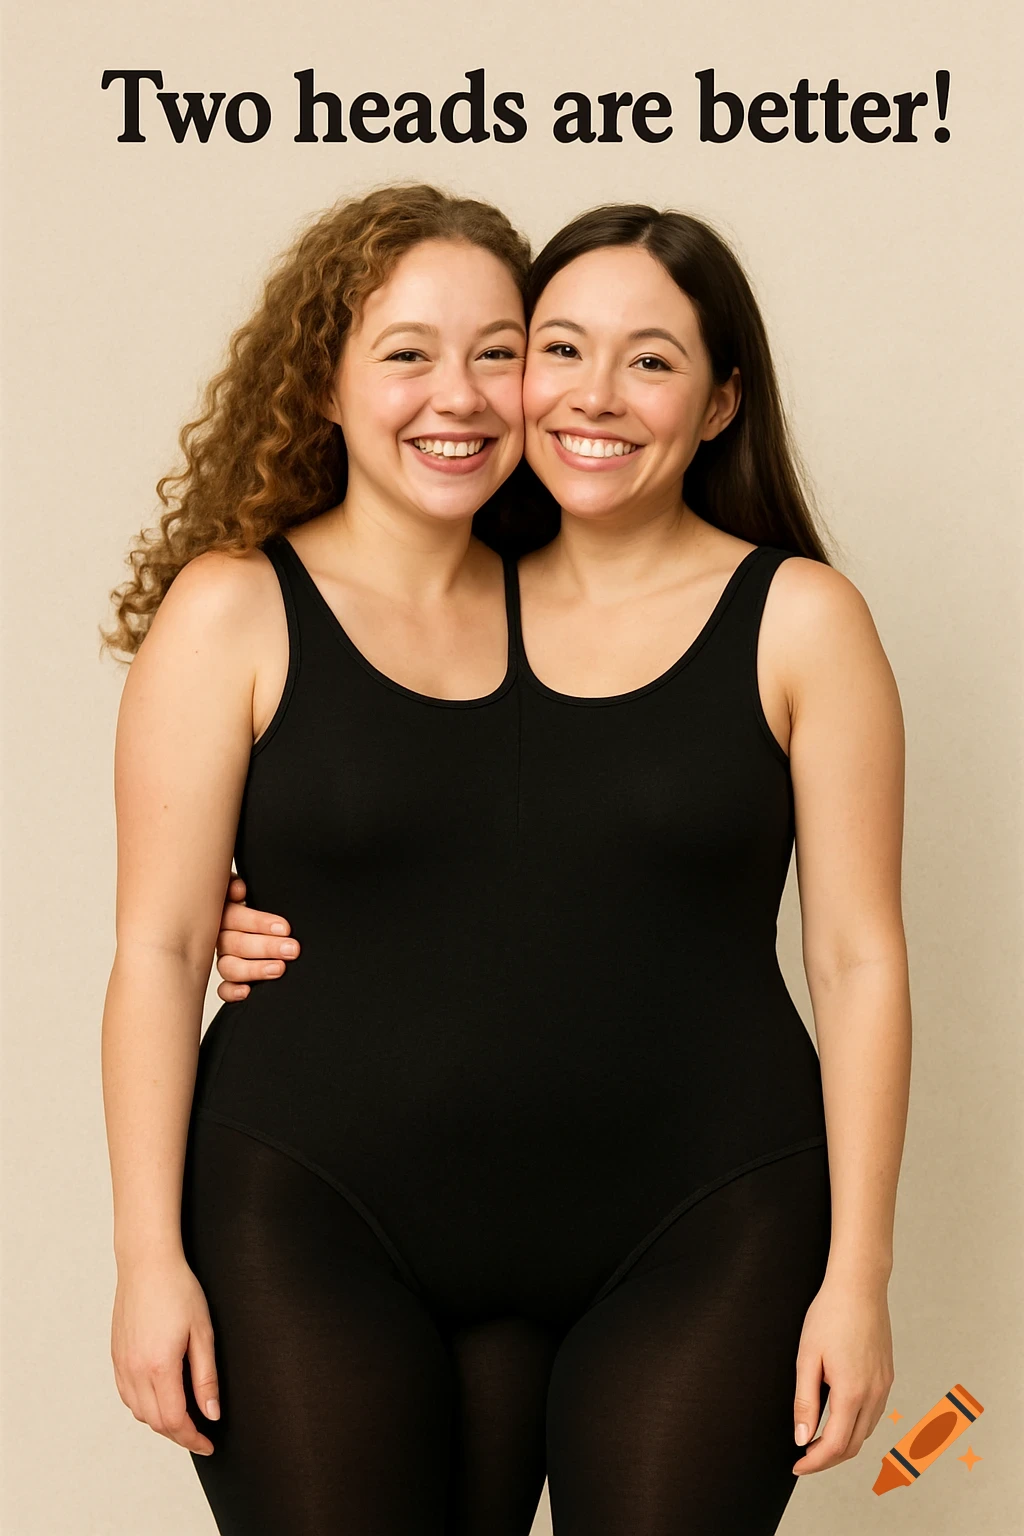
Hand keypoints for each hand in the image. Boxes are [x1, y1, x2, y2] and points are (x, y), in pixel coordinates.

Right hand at [111, 1251, 220, 1456]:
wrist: (146, 1264)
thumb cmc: (178, 1290)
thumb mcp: (203, 1332)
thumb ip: (205, 1377)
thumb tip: (211, 1413)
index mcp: (159, 1366)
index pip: (175, 1420)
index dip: (193, 1439)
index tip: (208, 1444)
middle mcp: (135, 1370)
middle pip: (155, 1422)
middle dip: (179, 1434)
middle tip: (201, 1434)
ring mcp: (122, 1364)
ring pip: (139, 1412)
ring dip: (161, 1421)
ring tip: (185, 1418)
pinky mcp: (116, 1356)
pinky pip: (127, 1395)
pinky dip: (144, 1406)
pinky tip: (160, 1398)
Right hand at [215, 875, 299, 1000]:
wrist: (263, 921)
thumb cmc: (260, 900)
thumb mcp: (254, 889)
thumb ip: (238, 886)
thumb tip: (238, 890)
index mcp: (224, 911)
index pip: (235, 917)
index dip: (258, 923)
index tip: (284, 928)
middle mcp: (220, 936)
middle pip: (235, 944)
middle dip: (266, 947)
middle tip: (292, 949)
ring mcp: (223, 957)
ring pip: (229, 966)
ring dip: (255, 969)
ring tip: (280, 969)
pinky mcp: (229, 978)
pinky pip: (223, 989)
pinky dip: (232, 992)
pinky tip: (247, 992)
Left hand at [791, 1270, 894, 1474]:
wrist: (859, 1286)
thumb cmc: (829, 1315)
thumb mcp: (807, 1357)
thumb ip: (805, 1401)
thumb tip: (801, 1437)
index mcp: (852, 1392)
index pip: (834, 1445)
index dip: (814, 1462)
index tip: (796, 1465)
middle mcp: (874, 1394)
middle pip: (853, 1445)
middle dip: (827, 1458)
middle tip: (803, 1458)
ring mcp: (884, 1386)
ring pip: (866, 1431)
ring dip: (843, 1443)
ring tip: (817, 1440)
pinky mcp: (888, 1376)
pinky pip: (874, 1413)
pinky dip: (856, 1425)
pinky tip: (839, 1417)